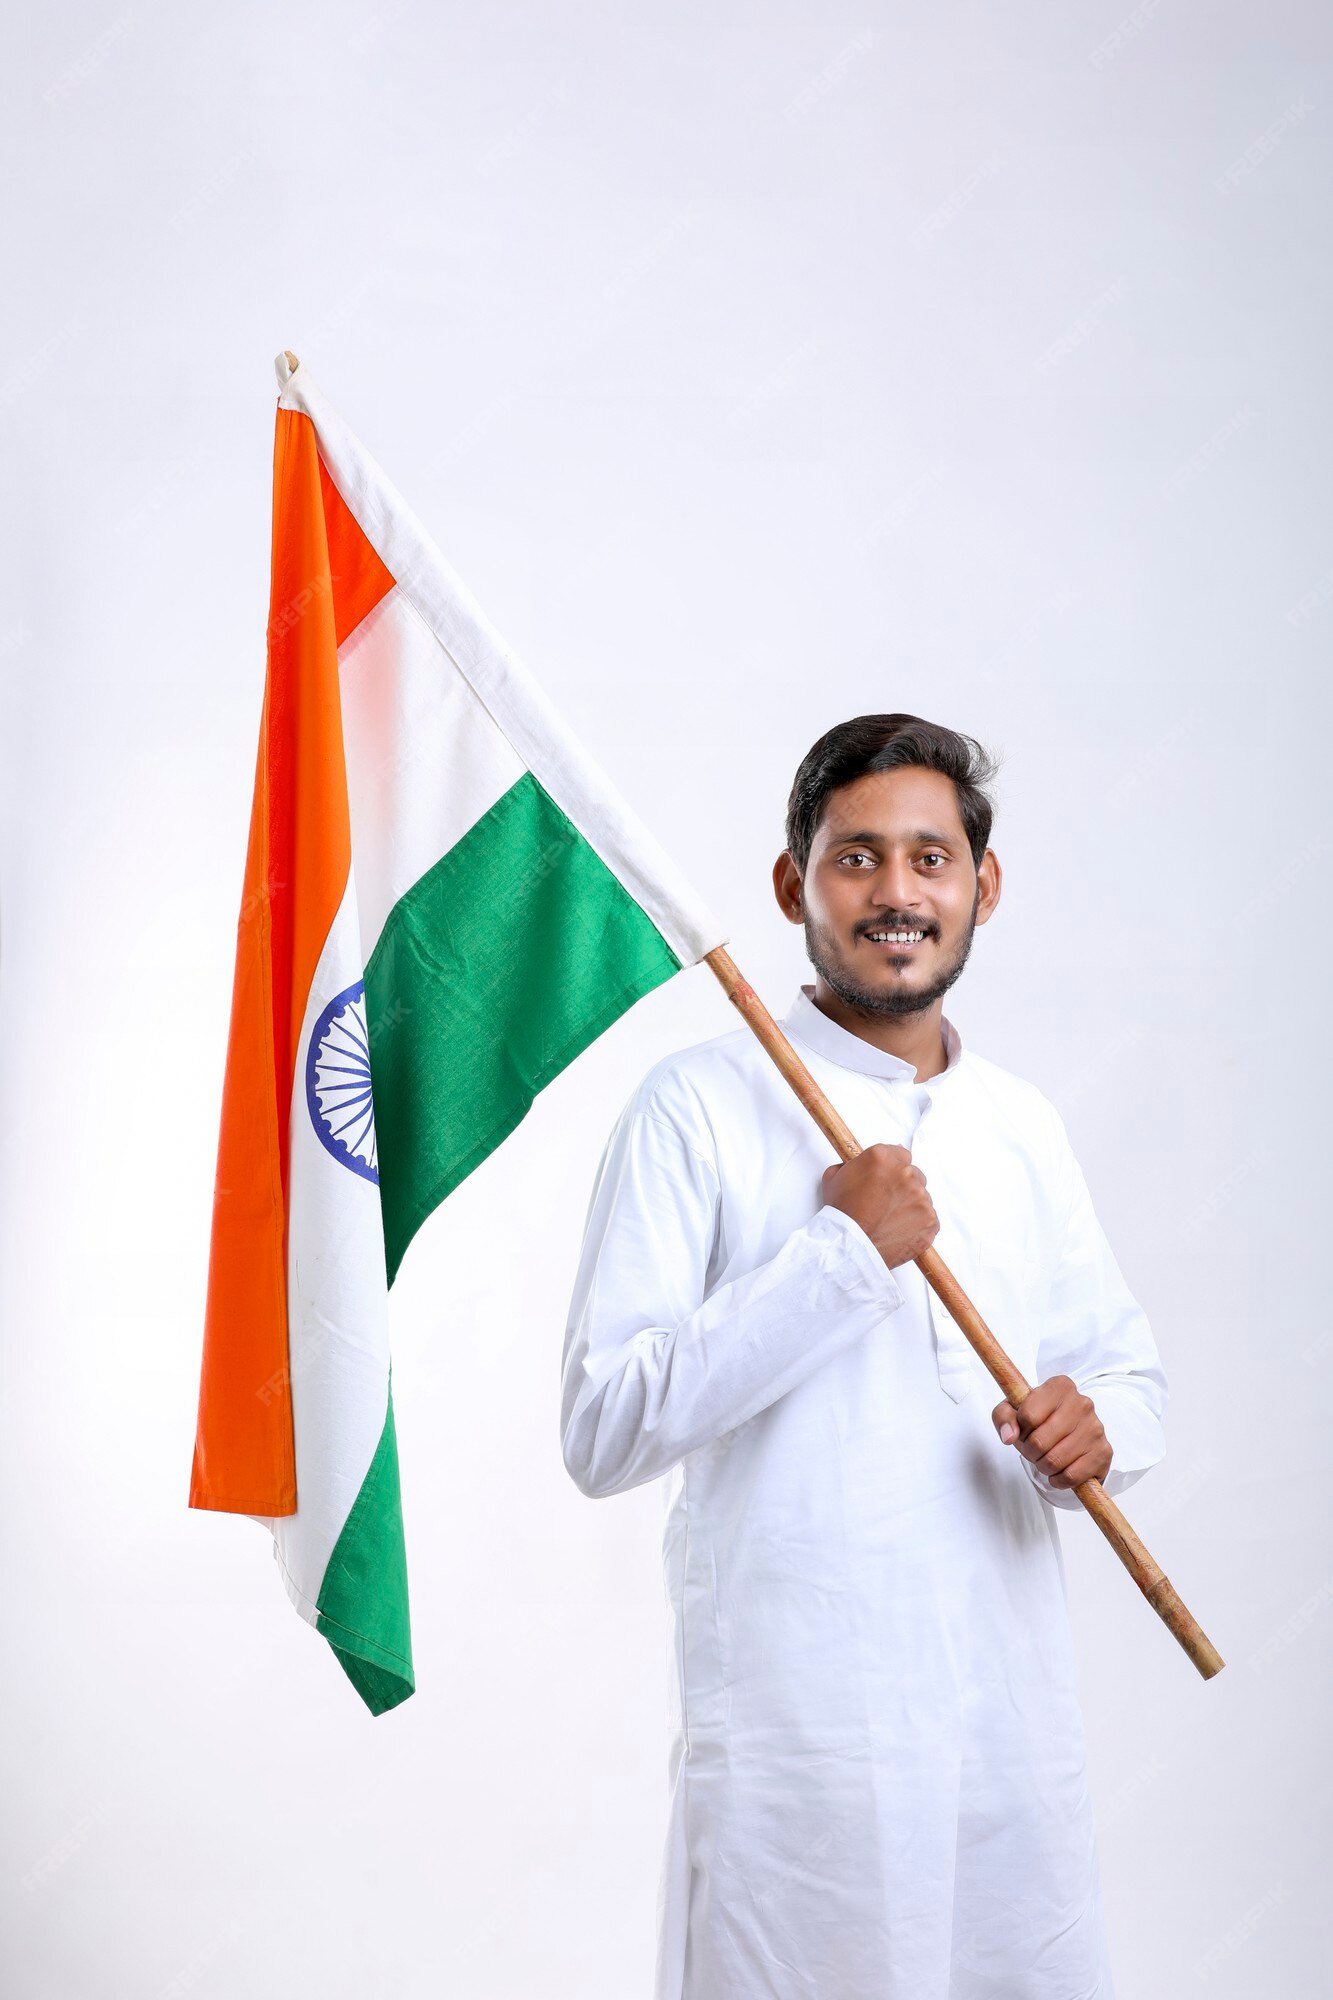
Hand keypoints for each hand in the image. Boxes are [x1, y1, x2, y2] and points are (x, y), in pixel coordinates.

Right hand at [821, 1143, 938, 1270]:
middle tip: (886, 1202)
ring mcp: (921, 1198)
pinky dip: (918, 1225)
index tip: (888, 1178)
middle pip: (913, 1175)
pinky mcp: (930, 1221)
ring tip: (890, 1220)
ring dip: (910, 1205)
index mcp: (883, 1158)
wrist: (850, 1245)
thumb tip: (859, 1165)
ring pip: (922, 1197)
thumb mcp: (834, 1176)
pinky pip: (929, 1219)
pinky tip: (899, 1230)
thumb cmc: (841, 1215)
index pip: (900, 1154)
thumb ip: (852, 1164)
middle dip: (903, 1186)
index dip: (893, 1169)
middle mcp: (906, 1174)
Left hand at [991, 1374, 1110, 1488]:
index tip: (1024, 1430)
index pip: (1028, 1416)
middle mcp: (1082, 1403)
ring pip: (1055, 1461)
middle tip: (1033, 1450)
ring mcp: (1096, 1428)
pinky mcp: (1104, 1452)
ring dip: (1043, 1467)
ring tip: (1046, 1459)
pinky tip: (1060, 1471)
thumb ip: (1003, 1417)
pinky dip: (1059, 1480)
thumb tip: (1008, 1436)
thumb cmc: (1039, 1420)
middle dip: (1030, 1452)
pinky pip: (1071, 1476)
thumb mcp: (1014, 1411)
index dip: (1020, 1430)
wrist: (1070, 1435)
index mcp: (1060, 1386)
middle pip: (1039, 1441)